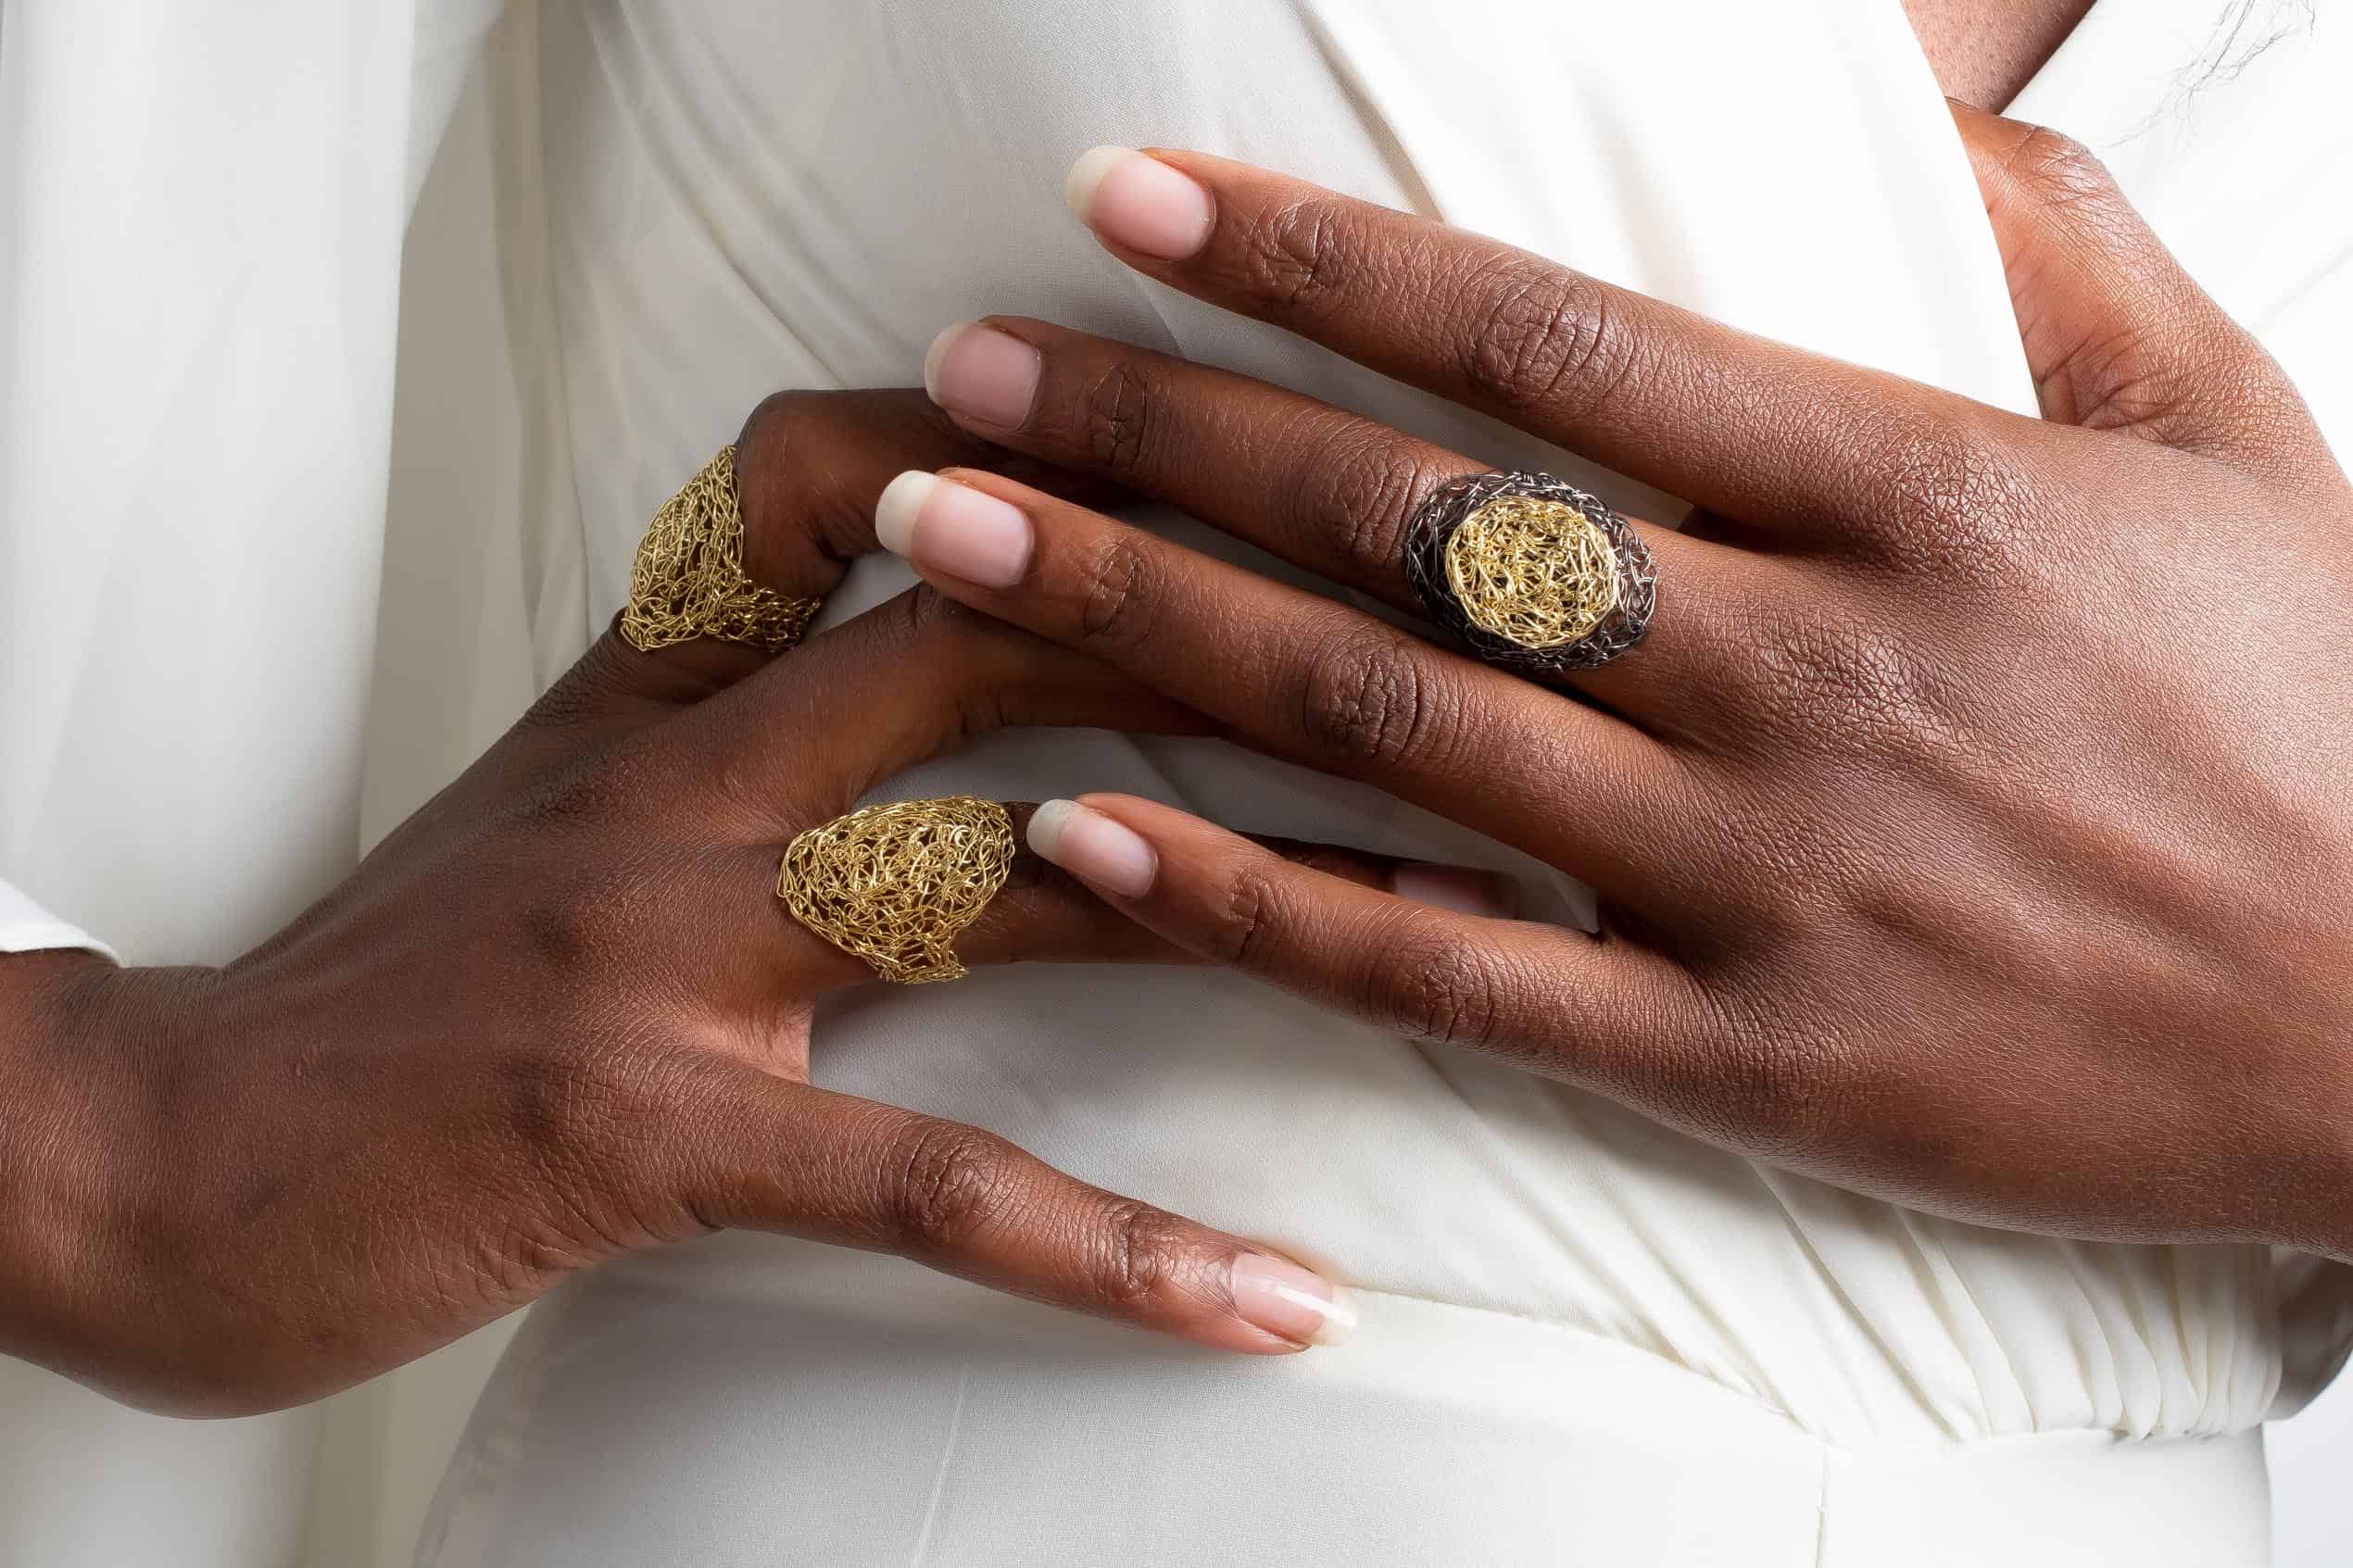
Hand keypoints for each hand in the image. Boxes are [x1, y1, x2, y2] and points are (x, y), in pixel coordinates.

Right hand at [0, 391, 1360, 1417]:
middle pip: (1021, 634)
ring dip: (1269, 908)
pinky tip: (1272, 1300)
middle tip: (1484, 658)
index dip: (1100, 443)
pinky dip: (1116, 1246)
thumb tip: (955, 621)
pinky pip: (929, 1179)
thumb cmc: (407, 969)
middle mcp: (684, 762)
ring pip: (1024, 880)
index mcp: (668, 670)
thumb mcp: (569, 774)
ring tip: (1479, 938)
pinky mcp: (647, 1126)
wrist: (156, 1147)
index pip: (897, 471)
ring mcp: (666, 938)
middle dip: (1262, 636)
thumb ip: (744, 687)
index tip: (1292, 461)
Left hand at [884, 110, 2352, 1258]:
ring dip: (1139, 624)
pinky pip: (1448, 974)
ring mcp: (1765, 879)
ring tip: (945, 541)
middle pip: (1411, 529)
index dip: (1321, 257)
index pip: (1555, 339)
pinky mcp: (1745, 1063)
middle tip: (953, 370)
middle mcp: (1813, 670)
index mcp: (1924, 490)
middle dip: (1155, 432)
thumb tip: (1913, 119)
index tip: (1128, 194)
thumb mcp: (2243, 444)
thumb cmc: (2338, 720)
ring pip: (1388, 728)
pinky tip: (1085, 831)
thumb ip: (2061, 262)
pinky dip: (1255, 903)